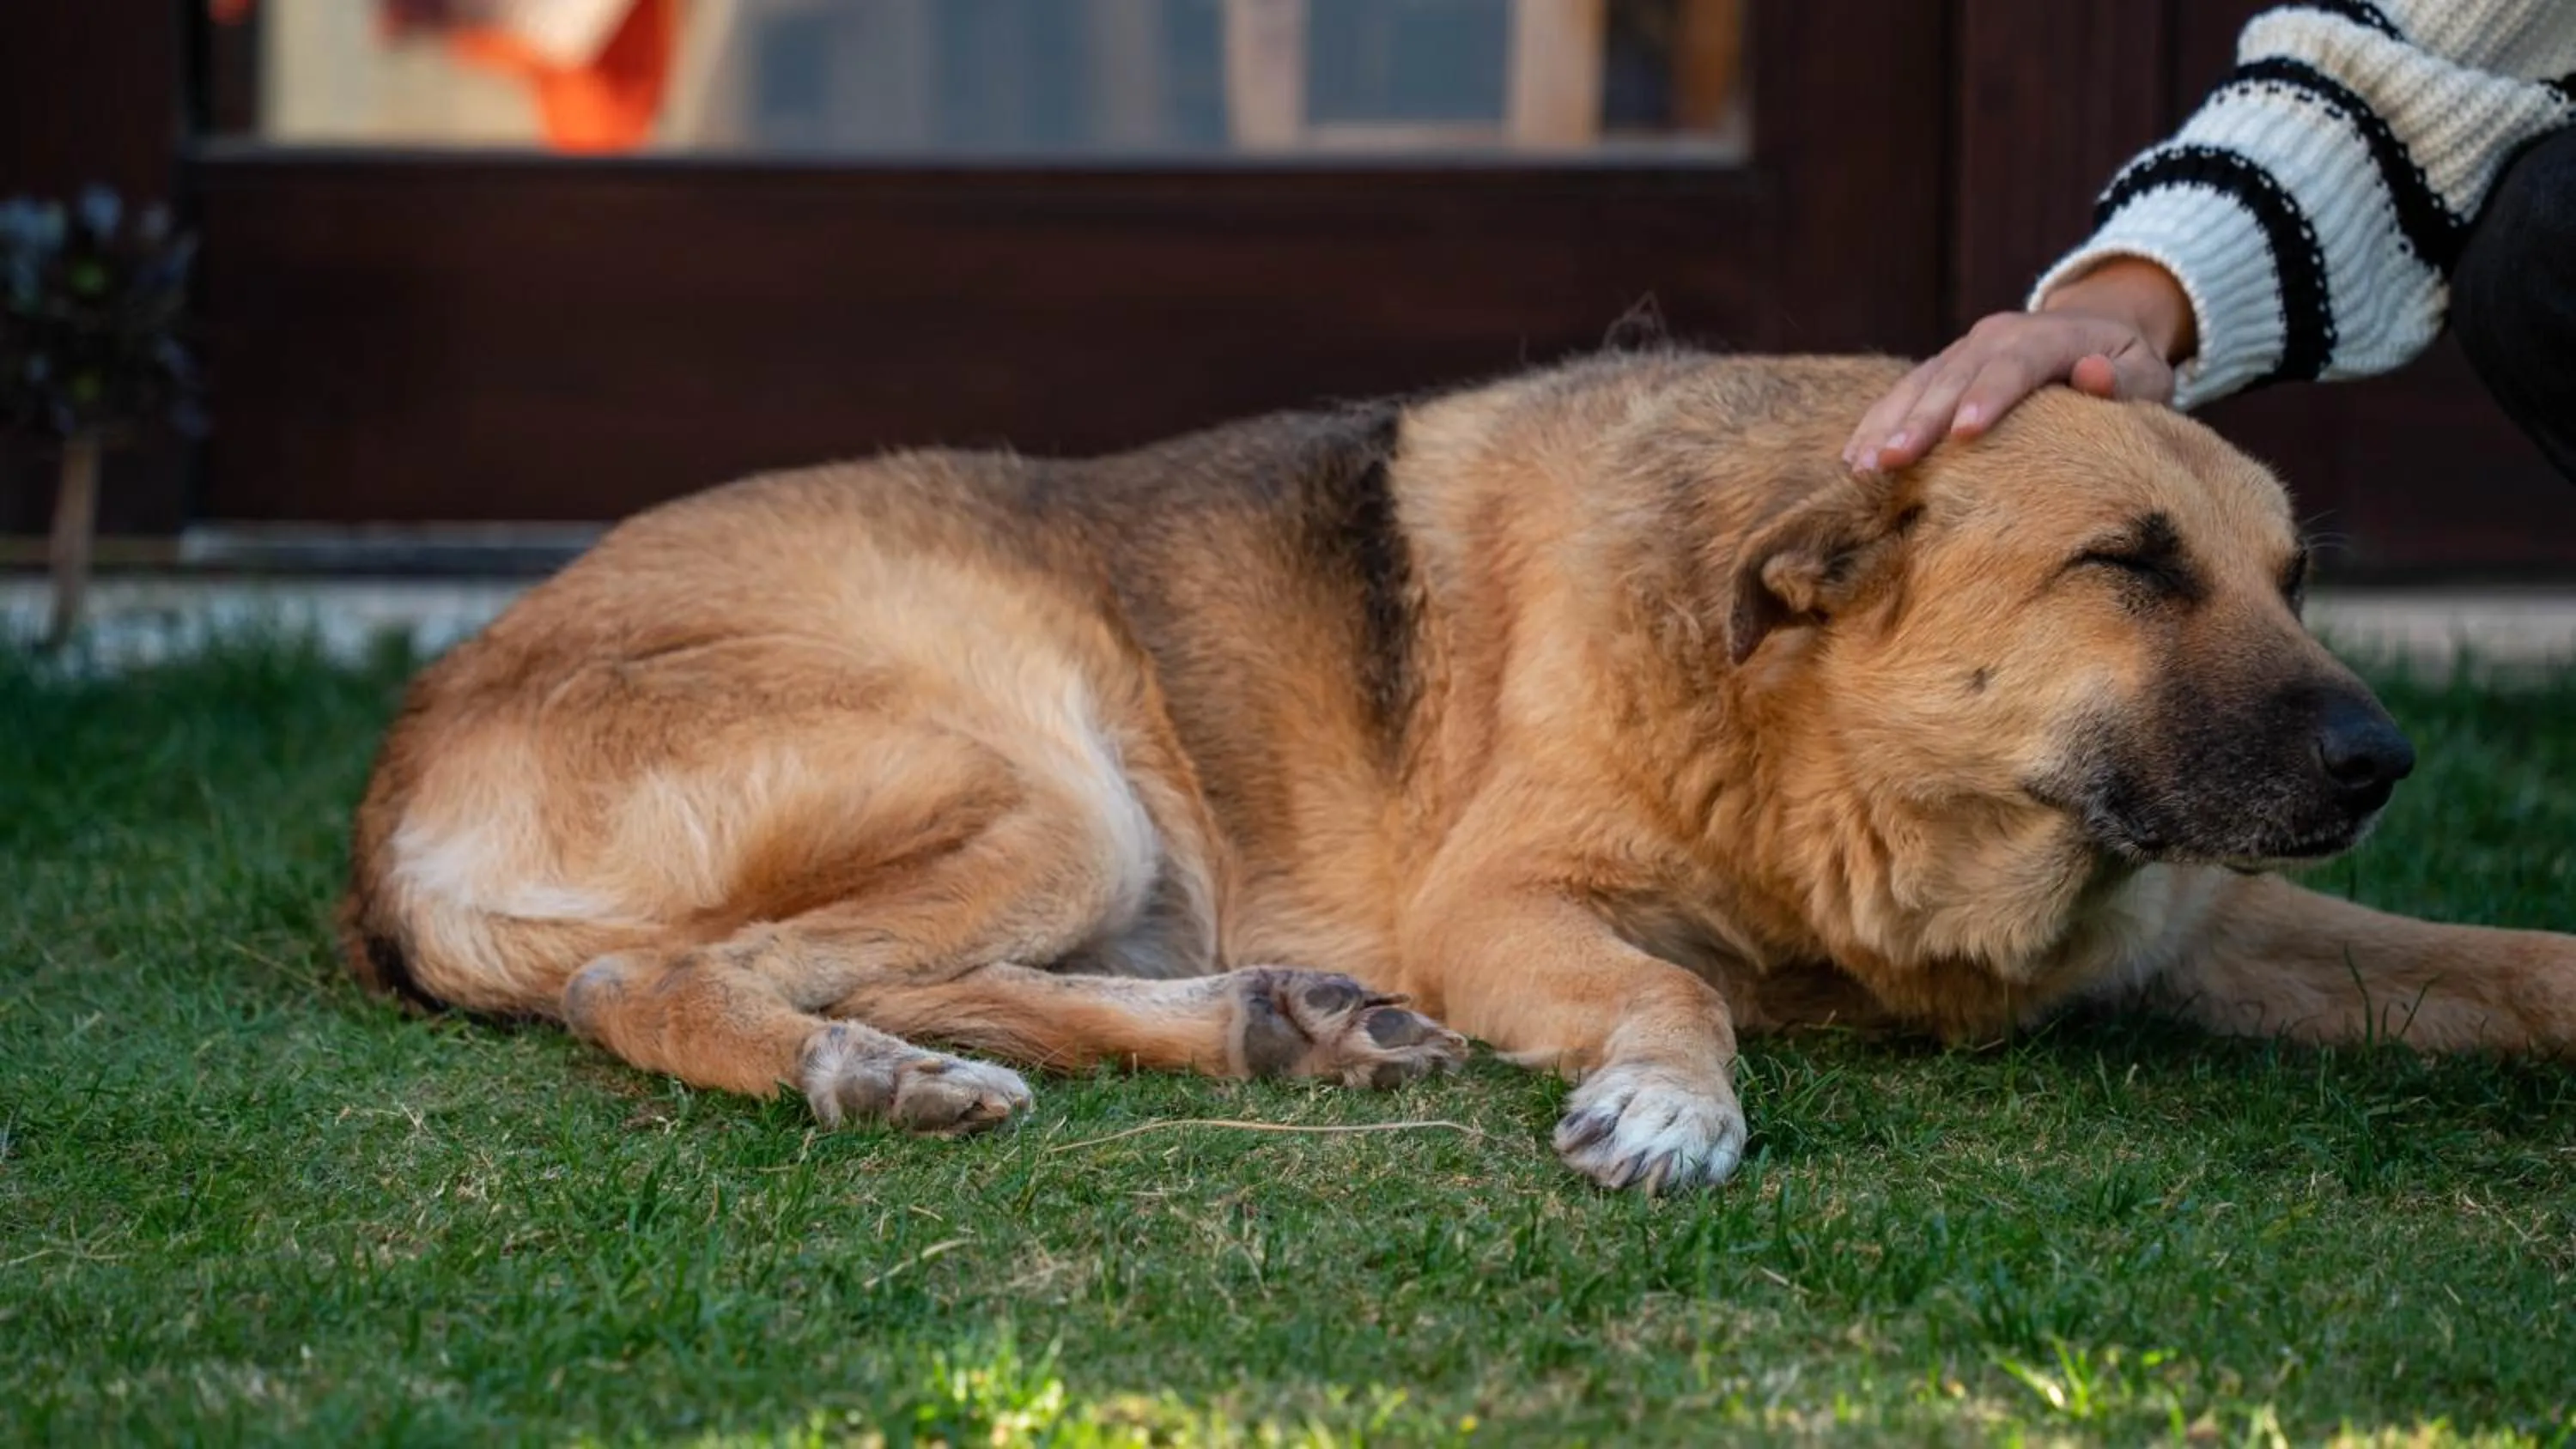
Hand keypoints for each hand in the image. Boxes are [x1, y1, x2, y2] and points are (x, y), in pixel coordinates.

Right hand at [1842, 258, 2197, 472]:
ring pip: (1917, 386)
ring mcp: (1962, 351)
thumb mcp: (2147, 371)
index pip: (2015, 364)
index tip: (1964, 433)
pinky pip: (1901, 395)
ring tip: (1860, 468)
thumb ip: (2126, 379)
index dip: (1988, 396)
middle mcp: (1995, 336)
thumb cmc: (2125, 367)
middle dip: (1919, 421)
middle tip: (1890, 462)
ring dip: (1886, 426)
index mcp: (2048, 336)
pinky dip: (1876, 425)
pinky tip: (1851, 461)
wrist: (2092, 328)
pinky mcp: (1940, 370)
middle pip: (1952, 377)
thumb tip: (2092, 374)